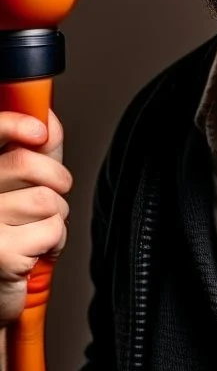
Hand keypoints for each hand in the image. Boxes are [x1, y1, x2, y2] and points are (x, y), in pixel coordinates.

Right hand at [0, 111, 71, 326]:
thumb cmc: (8, 236)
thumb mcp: (21, 188)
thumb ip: (36, 153)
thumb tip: (48, 118)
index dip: (16, 126)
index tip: (39, 132)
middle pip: (27, 163)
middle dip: (56, 180)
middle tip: (51, 199)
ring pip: (46, 199)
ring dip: (56, 217)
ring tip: (37, 231)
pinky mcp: (1, 252)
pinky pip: (53, 229)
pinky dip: (57, 241)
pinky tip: (38, 251)